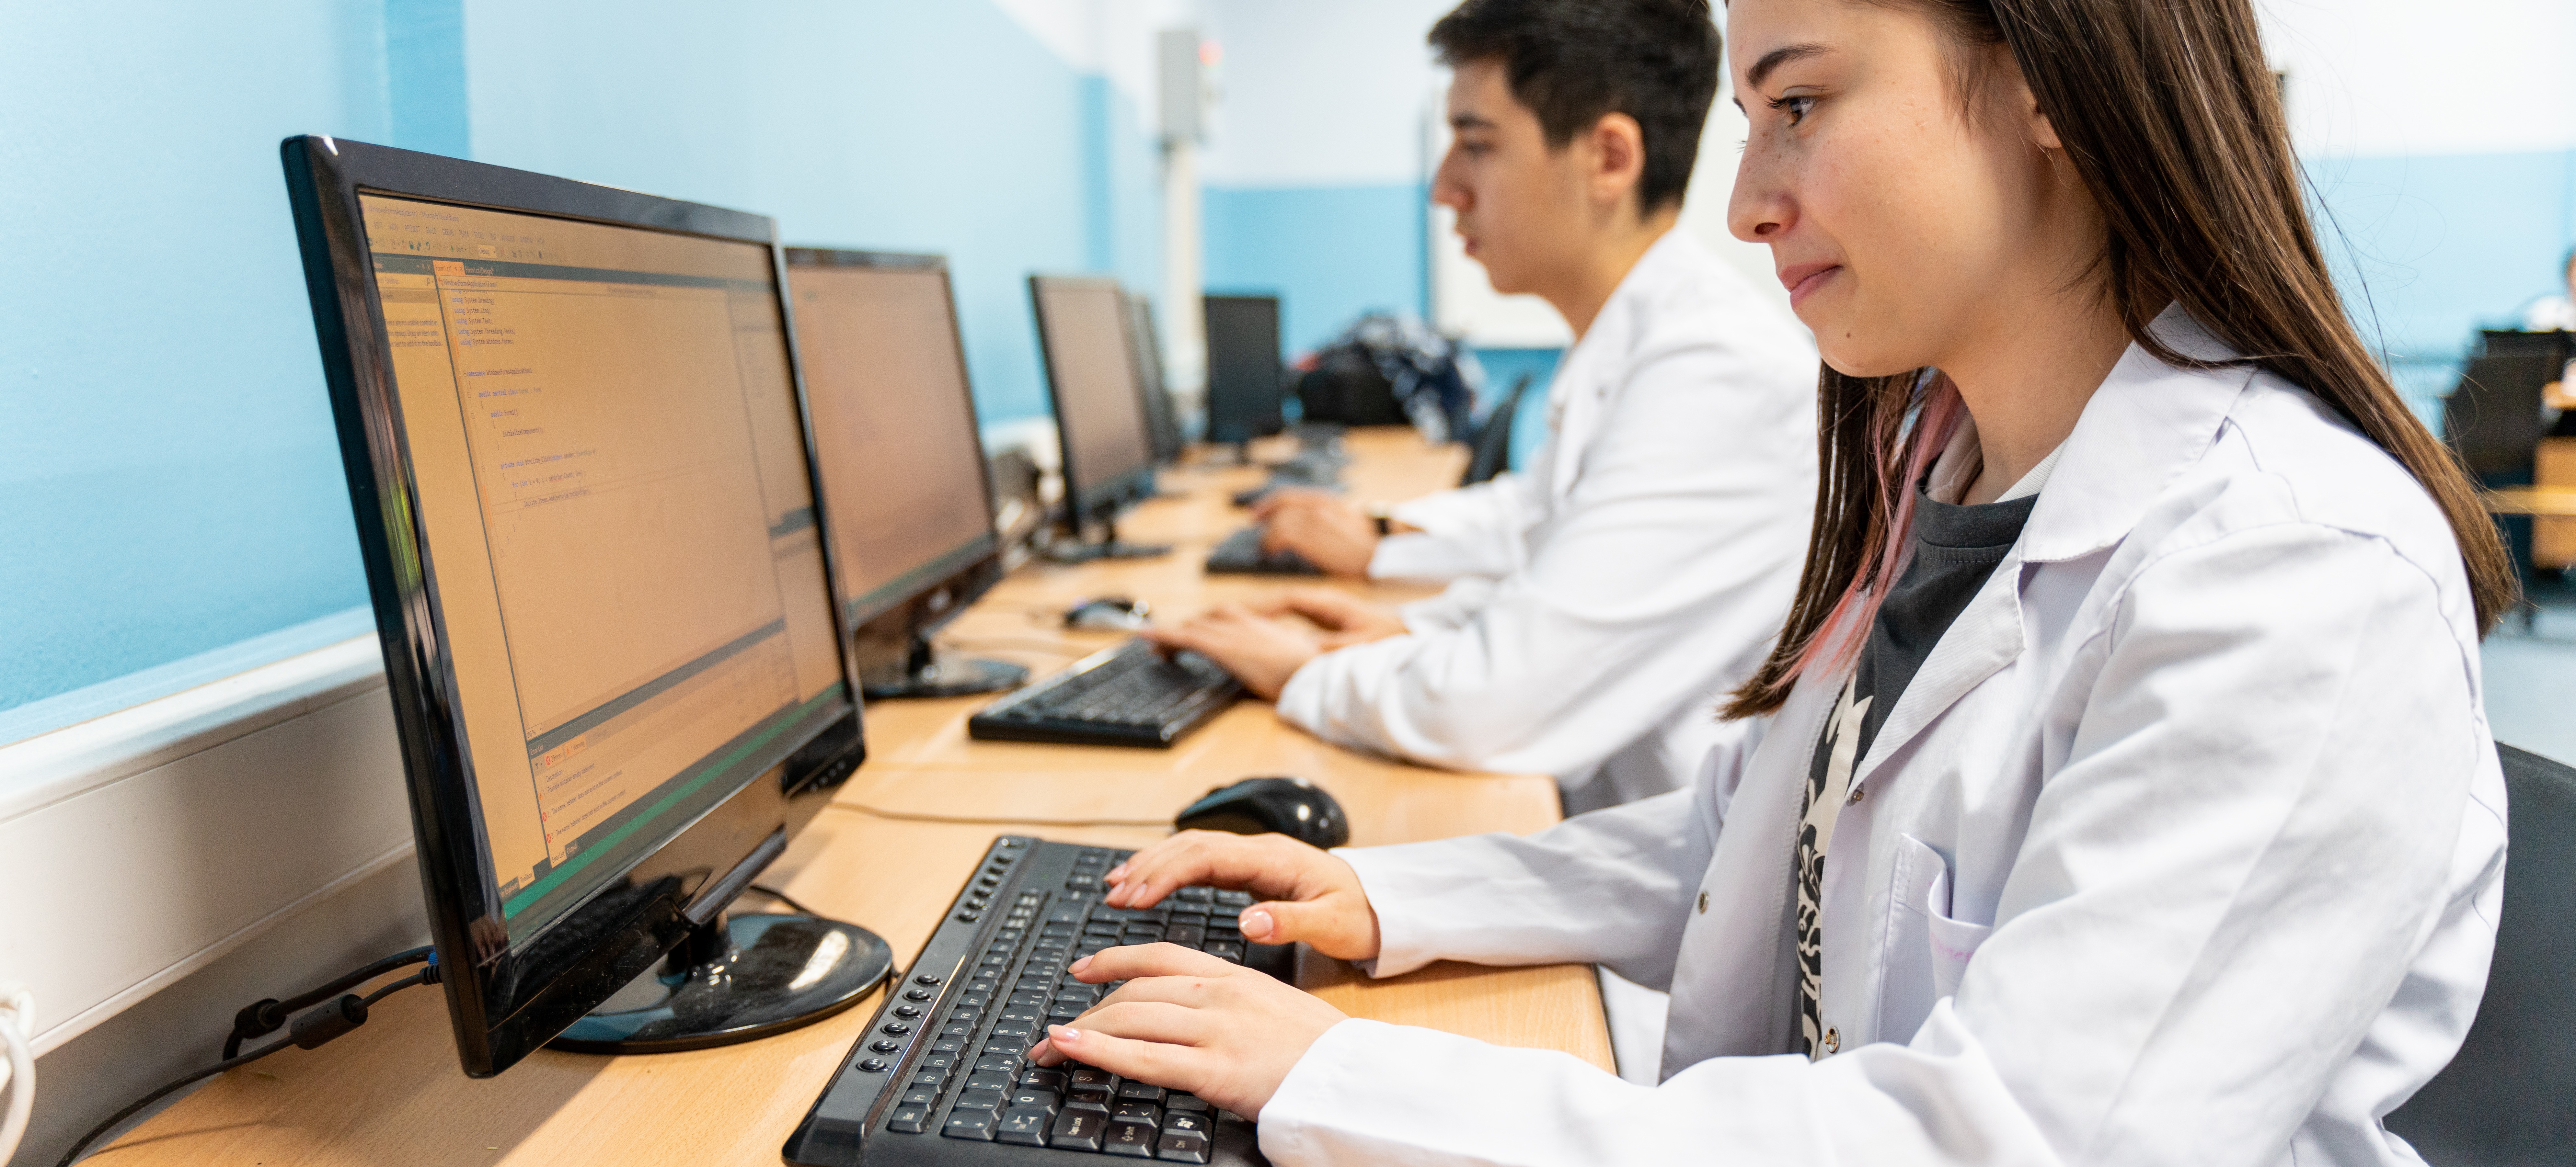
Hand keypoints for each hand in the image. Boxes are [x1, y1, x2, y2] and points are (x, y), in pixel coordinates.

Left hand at [1027, 944, 1346, 1120]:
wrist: (1357, 1075)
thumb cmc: (1322, 1049)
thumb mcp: (1275, 1007)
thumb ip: (1234, 1004)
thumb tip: (1200, 1013)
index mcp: (1234, 977)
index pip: (1160, 957)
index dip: (1114, 960)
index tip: (1084, 969)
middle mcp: (1219, 995)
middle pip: (1136, 991)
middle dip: (1089, 1009)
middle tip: (1055, 1032)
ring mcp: (1216, 1030)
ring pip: (1132, 1018)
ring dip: (1081, 1031)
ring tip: (1050, 1047)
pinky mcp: (1216, 1069)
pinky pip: (1144, 1056)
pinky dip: (1098, 1049)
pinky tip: (1070, 1045)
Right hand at [1104, 830, 1380, 961]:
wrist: (1382, 907)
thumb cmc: (1359, 917)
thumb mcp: (1332, 926)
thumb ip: (1290, 923)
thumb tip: (1246, 922)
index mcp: (1274, 859)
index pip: (1207, 855)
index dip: (1167, 872)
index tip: (1136, 896)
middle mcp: (1259, 851)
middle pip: (1191, 847)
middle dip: (1149, 867)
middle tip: (1113, 895)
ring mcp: (1254, 858)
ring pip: (1192, 849)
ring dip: (1153, 864)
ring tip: (1115, 886)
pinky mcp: (1250, 869)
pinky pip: (1201, 861)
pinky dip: (1170, 869)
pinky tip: (1147, 882)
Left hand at [1139, 604, 1326, 699]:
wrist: (1316, 673)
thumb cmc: (1312, 672)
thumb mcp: (1294, 661)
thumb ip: (1277, 659)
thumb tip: (1273, 671)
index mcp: (1263, 625)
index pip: (1227, 616)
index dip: (1207, 623)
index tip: (1196, 631)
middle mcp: (1244, 622)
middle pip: (1206, 619)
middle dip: (1186, 629)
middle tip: (1168, 644)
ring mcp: (1232, 633)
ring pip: (1193, 626)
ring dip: (1172, 634)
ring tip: (1155, 647)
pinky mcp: (1223, 647)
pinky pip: (1184, 638)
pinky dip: (1162, 636)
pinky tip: (1146, 638)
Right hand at [1248, 587, 1407, 647]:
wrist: (1410, 633)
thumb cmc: (1390, 637)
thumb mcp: (1360, 645)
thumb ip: (1332, 648)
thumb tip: (1303, 650)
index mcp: (1329, 603)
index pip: (1288, 599)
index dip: (1263, 607)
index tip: (1241, 617)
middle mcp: (1323, 602)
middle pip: (1279, 600)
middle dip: (1252, 608)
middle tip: (1222, 618)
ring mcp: (1323, 610)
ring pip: (1284, 607)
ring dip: (1260, 613)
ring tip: (1232, 623)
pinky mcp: (1326, 620)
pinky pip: (1292, 616)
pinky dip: (1274, 621)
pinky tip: (1260, 632)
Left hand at [1249, 495, 1379, 577]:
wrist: (1378, 553)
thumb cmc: (1364, 543)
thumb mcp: (1345, 518)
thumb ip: (1325, 514)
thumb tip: (1304, 522)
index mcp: (1326, 500)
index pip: (1289, 495)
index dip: (1269, 502)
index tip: (1258, 511)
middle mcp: (1318, 506)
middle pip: (1280, 505)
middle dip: (1263, 514)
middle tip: (1253, 523)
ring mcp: (1314, 521)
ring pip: (1278, 521)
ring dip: (1267, 535)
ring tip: (1267, 548)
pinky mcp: (1311, 538)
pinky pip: (1280, 536)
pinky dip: (1271, 544)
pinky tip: (1272, 554)